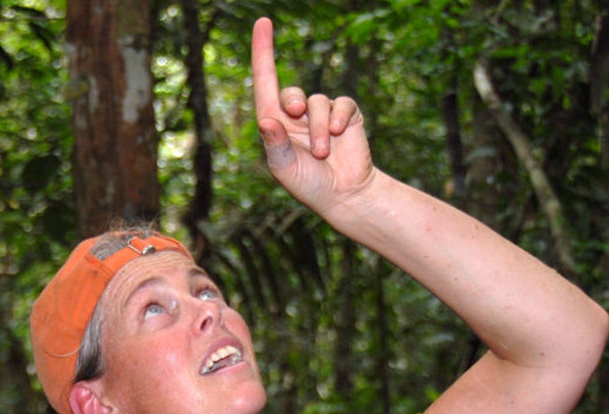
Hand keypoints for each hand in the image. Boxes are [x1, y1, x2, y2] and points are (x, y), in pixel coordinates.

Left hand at [251, 17, 375, 211]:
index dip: (262, 52)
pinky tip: (341, 135)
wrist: (344, 194)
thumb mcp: (284, 168)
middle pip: (290, 92)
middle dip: (293, 105)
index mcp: (274, 124)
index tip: (262, 23)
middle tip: (295, 118)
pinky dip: (339, 118)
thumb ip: (275, 144)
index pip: (265, 82)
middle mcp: (295, 115)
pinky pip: (340, 103)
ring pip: (317, 102)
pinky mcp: (345, 115)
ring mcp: (321, 113)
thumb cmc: (308, 184)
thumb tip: (265, 120)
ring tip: (322, 152)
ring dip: (320, 128)